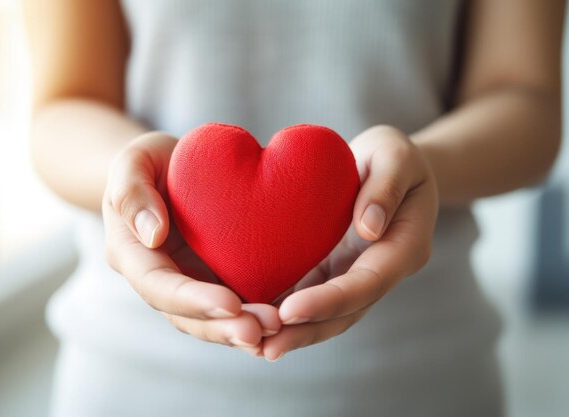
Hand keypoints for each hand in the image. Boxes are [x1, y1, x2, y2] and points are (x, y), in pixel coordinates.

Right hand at [102, 132, 280, 355]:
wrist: (168, 167)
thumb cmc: (148, 161)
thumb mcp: (132, 161)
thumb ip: (132, 192)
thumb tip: (152, 235)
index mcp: (132, 254)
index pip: (158, 286)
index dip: (192, 300)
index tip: (230, 304)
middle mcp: (158, 278)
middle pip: (185, 316)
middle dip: (222, 328)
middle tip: (261, 332)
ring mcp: (187, 281)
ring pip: (210, 320)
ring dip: (240, 329)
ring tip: (277, 329)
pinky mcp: (213, 278)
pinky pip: (231, 305)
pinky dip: (252, 315)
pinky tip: (281, 322)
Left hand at [262, 125, 438, 360]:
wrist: (390, 164)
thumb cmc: (395, 155)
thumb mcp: (396, 155)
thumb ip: (385, 188)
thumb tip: (368, 228)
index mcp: (404, 246)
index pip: (367, 283)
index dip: (330, 300)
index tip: (290, 310)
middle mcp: (383, 270)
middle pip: (347, 312)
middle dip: (307, 331)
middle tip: (265, 348)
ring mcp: (359, 274)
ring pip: (329, 314)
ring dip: (295, 332)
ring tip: (256, 346)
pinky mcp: (336, 270)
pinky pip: (313, 295)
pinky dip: (288, 310)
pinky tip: (257, 319)